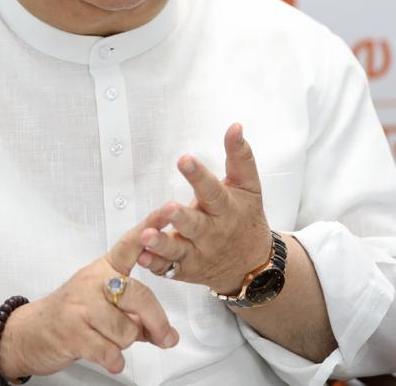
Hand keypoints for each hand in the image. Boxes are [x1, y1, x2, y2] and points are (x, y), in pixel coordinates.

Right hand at [0, 211, 179, 378]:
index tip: (170, 209)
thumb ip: (139, 318)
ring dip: (125, 344)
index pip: (131, 244)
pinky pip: (110, 351)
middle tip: (165, 336)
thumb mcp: (107, 309)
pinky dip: (114, 360)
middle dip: (156, 322)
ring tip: (109, 339)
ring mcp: (81, 306)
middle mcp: (93, 282)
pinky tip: (105, 356)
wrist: (28, 332)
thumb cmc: (72, 316)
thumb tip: (169, 336)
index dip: (152, 226)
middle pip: (139, 296)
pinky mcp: (72, 332)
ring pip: (126, 330)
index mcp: (104, 269)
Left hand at [136, 123, 271, 293]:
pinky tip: (141, 257)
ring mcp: (198, 253)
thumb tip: (235, 126)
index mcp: (226, 208)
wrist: (253, 265)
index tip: (184, 159)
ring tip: (146, 235)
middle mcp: (212, 232)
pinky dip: (155, 265)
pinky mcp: (185, 270)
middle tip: (168, 207)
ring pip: (178, 250)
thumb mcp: (249, 187)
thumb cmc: (245, 217)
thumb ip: (240, 156)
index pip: (213, 190)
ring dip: (161, 244)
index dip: (198, 175)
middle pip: (195, 225)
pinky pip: (168, 269)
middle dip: (180, 217)